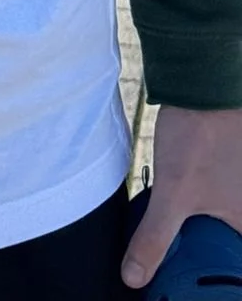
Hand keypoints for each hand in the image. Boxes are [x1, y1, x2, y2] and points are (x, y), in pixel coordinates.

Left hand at [123, 104, 241, 286]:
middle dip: (209, 259)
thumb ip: (155, 237)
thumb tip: (134, 276)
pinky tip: (183, 214)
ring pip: (226, 224)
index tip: (197, 285)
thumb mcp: (173, 194)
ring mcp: (240, 187)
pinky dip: (204, 213)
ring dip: (205, 236)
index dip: (224, 279)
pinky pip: (221, 204)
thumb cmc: (200, 138)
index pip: (234, 267)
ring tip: (177, 244)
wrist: (203, 84)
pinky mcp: (231, 170)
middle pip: (231, 246)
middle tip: (180, 269)